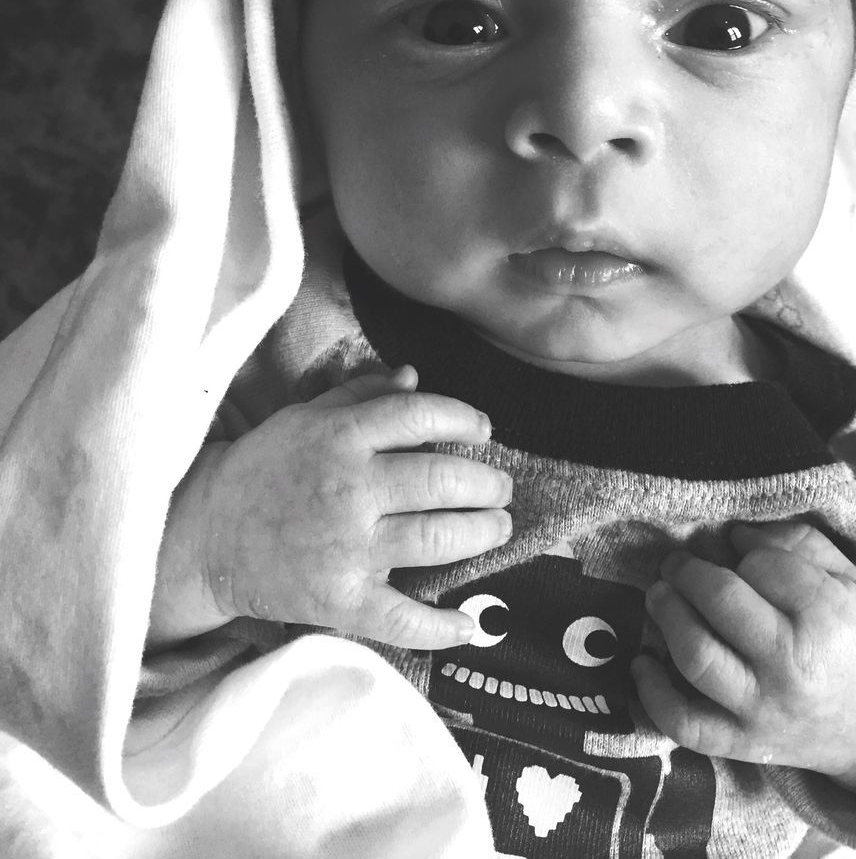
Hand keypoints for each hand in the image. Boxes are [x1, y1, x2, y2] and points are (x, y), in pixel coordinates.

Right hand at [149, 367, 512, 650]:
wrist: (206, 535)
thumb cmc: (264, 468)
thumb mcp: (306, 418)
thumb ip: (362, 395)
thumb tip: (415, 377)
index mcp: (341, 438)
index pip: (421, 417)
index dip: (464, 421)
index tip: (484, 431)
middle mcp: (349, 489)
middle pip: (442, 481)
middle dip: (486, 485)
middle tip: (501, 490)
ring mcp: (348, 548)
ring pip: (437, 540)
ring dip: (482, 534)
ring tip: (497, 528)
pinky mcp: (341, 601)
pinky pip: (404, 618)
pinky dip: (443, 626)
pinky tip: (471, 622)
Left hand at [632, 520, 855, 791]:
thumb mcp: (851, 579)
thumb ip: (796, 543)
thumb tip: (735, 533)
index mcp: (827, 617)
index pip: (761, 565)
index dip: (744, 551)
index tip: (741, 551)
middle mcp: (791, 667)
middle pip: (721, 602)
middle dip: (687, 571)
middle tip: (676, 563)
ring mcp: (762, 709)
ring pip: (696, 657)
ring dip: (666, 616)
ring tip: (659, 595)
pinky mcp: (742, 744)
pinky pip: (685, 725)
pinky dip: (652, 695)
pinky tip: (642, 662)